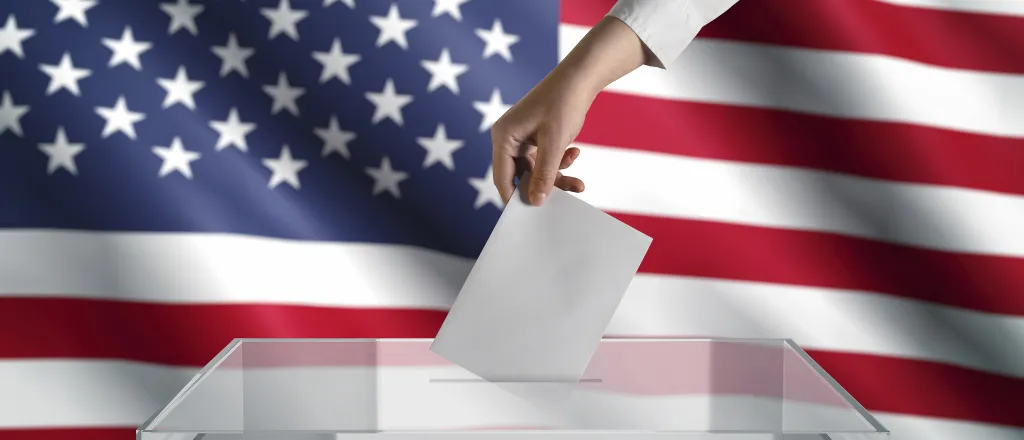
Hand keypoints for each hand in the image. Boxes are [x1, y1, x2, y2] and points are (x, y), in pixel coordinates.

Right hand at [490, 17, 648, 205]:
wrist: (580, 77)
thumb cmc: (563, 102)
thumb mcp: (555, 143)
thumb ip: (545, 174)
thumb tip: (536, 201)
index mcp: (503, 137)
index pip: (503, 177)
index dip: (516, 198)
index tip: (531, 216)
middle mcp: (508, 138)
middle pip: (521, 177)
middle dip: (544, 187)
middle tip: (563, 200)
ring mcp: (522, 138)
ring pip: (536, 171)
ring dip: (557, 176)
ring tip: (579, 183)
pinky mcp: (536, 137)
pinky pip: (544, 160)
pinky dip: (559, 163)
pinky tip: (574, 153)